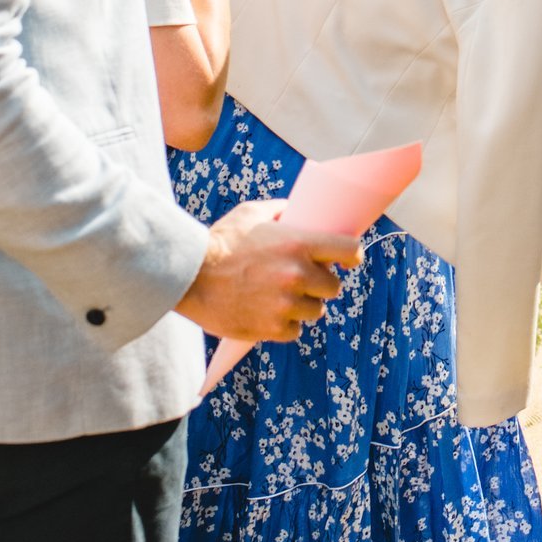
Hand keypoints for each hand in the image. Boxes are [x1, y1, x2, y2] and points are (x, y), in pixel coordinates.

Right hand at [175, 199, 361, 342]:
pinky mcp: (272, 328)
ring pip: (315, 311)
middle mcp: (298, 275)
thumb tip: (295, 210)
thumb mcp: (252, 214)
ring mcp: (286, 304)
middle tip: (303, 281)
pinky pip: (294, 331)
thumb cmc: (220, 241)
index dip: (352, 257)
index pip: (349, 251)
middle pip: (333, 287)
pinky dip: (284, 325)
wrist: (189, 275)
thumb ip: (279, 211)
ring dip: (303, 306)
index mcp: (300, 244)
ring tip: (281, 298)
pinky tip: (268, 313)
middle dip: (320, 284)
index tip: (349, 261)